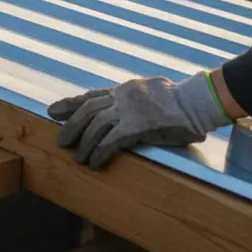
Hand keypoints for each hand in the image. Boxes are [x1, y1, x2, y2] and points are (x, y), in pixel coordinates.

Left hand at [47, 73, 232, 169]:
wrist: (197, 102)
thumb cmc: (179, 100)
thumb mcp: (151, 91)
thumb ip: (133, 98)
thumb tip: (123, 108)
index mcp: (125, 89)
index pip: (91, 95)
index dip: (70, 104)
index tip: (53, 111)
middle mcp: (123, 96)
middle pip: (88, 110)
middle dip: (71, 125)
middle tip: (61, 141)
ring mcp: (129, 110)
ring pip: (96, 126)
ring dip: (84, 144)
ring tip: (78, 158)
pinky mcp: (138, 127)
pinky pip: (111, 141)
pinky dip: (100, 153)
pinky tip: (95, 163)